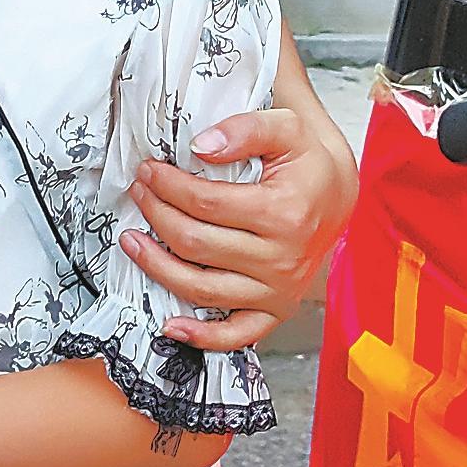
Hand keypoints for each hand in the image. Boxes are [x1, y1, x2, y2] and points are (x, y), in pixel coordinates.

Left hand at [125, 106, 357, 350]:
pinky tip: (170, 325)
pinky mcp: (276, 310)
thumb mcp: (286, 128)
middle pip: (197, 244)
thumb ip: (246, 129)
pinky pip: (236, 335)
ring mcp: (278, 290)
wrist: (335, 197)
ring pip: (202, 289)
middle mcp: (282, 258)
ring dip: (157, 266)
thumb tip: (201, 146)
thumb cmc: (306, 164)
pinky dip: (201, 337)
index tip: (149, 170)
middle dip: (156, 215)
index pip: (207, 203)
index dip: (168, 186)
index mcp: (285, 212)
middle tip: (139, 193)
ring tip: (131, 241)